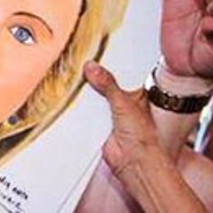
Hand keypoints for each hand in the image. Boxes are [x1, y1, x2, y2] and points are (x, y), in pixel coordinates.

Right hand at [84, 62, 170, 183]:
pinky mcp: (96, 125)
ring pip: (93, 98)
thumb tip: (93, 68)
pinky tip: (70, 102)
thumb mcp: (124, 102)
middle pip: (103, 84)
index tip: (93, 52)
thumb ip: (108, 85)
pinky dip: (79, 110)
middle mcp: (121, 101)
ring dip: (85, 95)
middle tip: (79, 65)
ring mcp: (108, 113)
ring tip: (72, 81)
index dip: (108, 63)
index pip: (119, 72)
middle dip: (92, 78)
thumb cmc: (142, 135)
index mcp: (133, 91)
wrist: (132, 160)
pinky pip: (85, 114)